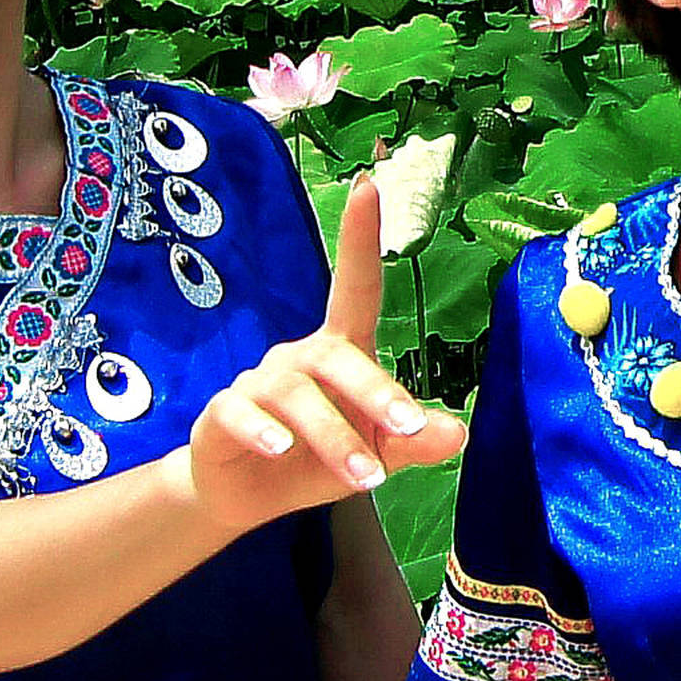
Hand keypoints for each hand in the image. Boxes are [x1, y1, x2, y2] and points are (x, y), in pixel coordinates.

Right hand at [188, 172, 462, 528]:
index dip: (358, 238)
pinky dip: (262, 431)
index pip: (354, 287)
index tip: (367, 187)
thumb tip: (458, 435)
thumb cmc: (317, 459)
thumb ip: (414, 443)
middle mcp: (300, 357)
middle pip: (338, 357)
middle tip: (408, 429)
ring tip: (364, 476)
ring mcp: (259, 383)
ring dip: (333, 436)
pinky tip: (281, 450)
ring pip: (297, 396)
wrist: (245, 494)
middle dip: (375, 393)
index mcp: (340, 350)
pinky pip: (241, 413)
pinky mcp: (222, 414)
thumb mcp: (375, 452)